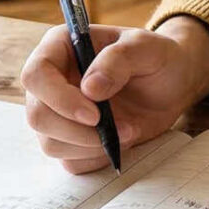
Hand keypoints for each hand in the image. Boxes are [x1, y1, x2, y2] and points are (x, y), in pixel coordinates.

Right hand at [21, 18, 208, 173]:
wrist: (171, 85)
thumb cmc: (157, 58)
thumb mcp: (147, 47)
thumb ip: (119, 59)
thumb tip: (89, 88)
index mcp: (60, 47)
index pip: (36, 75)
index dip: (59, 98)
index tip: (94, 114)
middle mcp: (52, 81)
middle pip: (38, 116)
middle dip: (78, 131)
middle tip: (122, 128)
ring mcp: (58, 113)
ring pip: (51, 143)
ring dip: (92, 146)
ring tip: (129, 131)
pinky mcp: (71, 140)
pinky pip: (71, 161)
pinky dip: (98, 158)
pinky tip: (121, 142)